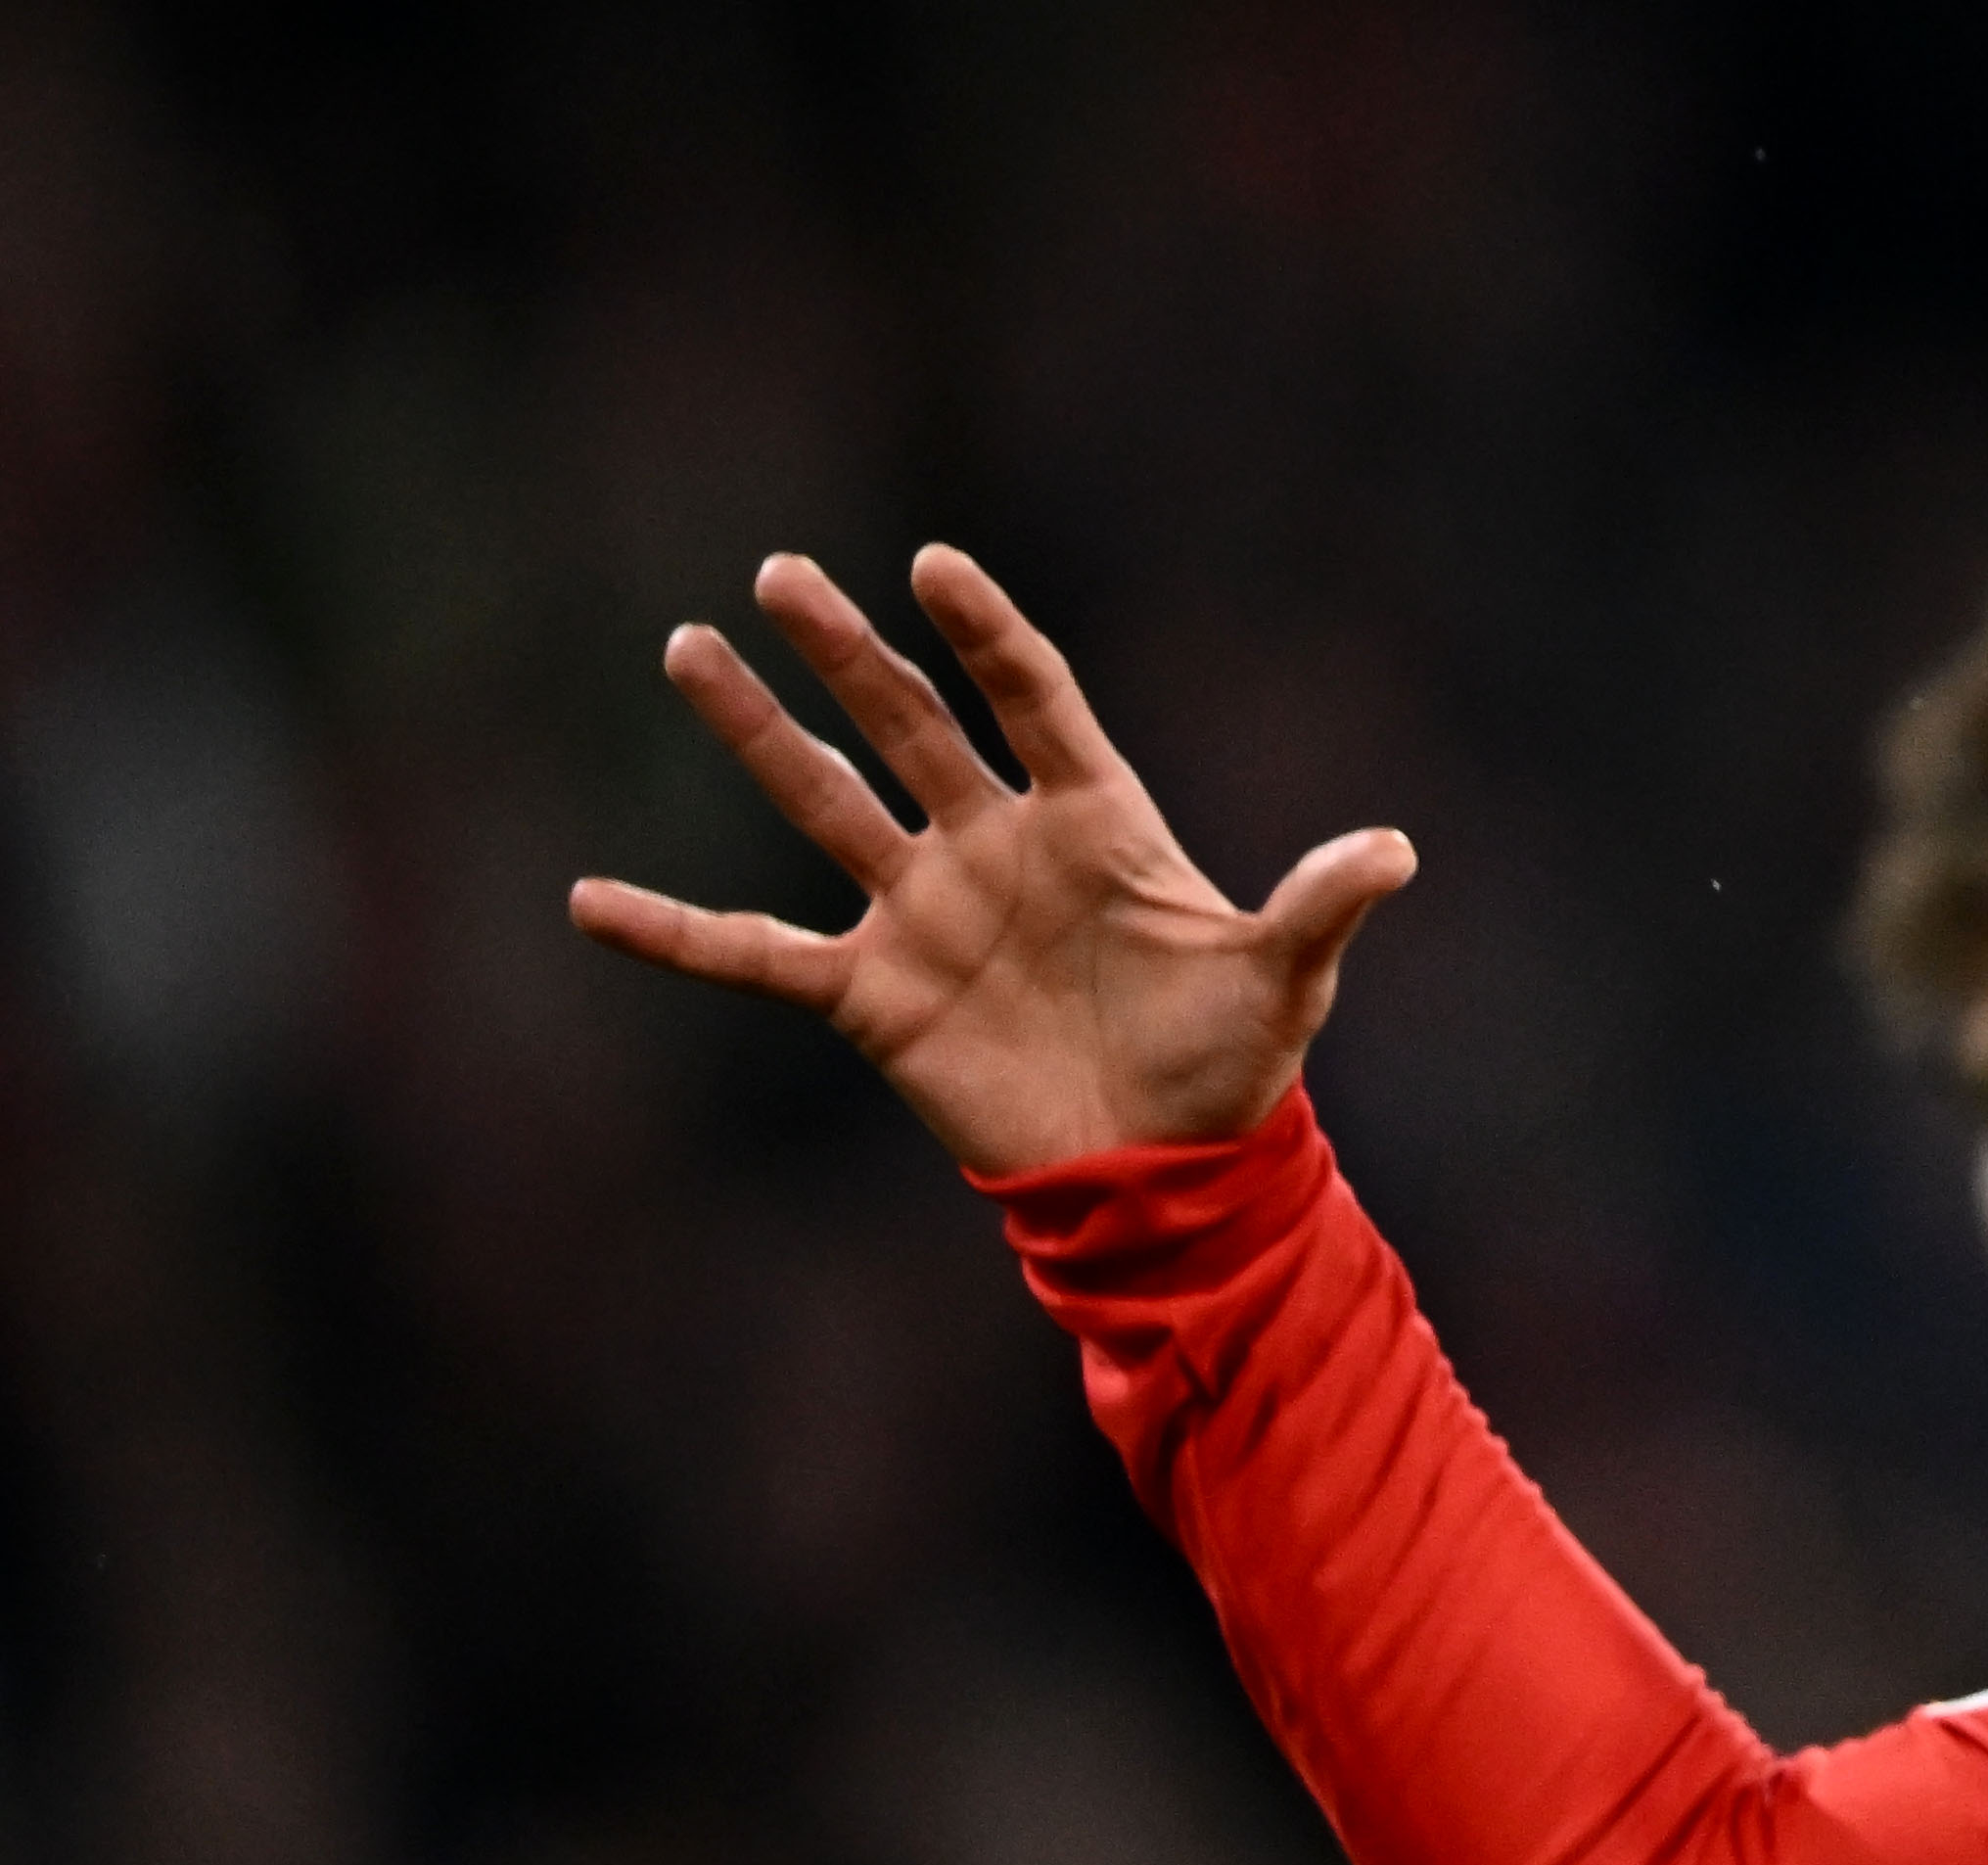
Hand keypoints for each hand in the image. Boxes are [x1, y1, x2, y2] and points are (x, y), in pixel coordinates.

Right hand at [570, 546, 1414, 1177]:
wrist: (1168, 1173)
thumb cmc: (1230, 1066)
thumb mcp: (1281, 982)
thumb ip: (1319, 908)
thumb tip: (1398, 853)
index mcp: (1092, 821)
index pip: (1032, 700)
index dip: (987, 637)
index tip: (936, 567)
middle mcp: (995, 848)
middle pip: (908, 725)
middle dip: (848, 653)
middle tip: (783, 574)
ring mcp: (926, 914)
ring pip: (826, 801)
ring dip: (758, 730)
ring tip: (690, 648)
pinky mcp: (875, 997)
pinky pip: (755, 952)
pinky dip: (673, 932)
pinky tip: (589, 900)